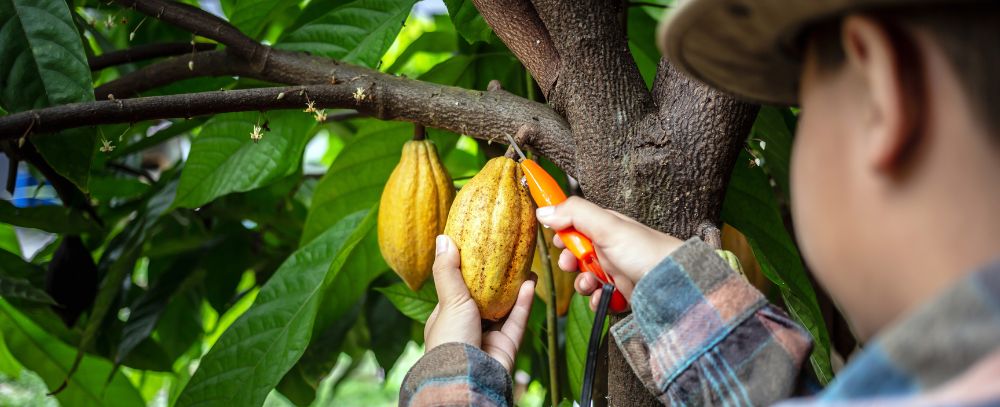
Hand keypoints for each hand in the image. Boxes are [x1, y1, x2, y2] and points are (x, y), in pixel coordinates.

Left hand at [423, 235, 534, 371]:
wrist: (466, 376)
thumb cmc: (450, 339)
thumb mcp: (448, 300)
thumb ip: (447, 270)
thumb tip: (443, 239)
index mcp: (447, 319)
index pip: (458, 291)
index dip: (468, 273)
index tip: (480, 252)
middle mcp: (467, 328)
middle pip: (485, 300)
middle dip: (497, 281)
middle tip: (508, 257)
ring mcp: (487, 338)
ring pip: (504, 309)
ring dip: (515, 289)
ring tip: (526, 267)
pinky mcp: (506, 346)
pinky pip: (517, 321)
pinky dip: (524, 303)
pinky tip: (531, 283)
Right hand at [535, 196, 683, 309]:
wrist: (675, 285)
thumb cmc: (647, 251)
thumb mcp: (608, 226)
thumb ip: (575, 213)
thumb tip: (544, 210)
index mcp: (606, 227)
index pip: (575, 225)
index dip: (563, 233)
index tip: (558, 240)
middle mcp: (610, 248)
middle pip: (576, 254)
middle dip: (570, 262)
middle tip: (571, 264)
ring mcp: (616, 271)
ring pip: (585, 278)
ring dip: (583, 283)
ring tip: (591, 283)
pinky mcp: (621, 294)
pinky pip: (599, 298)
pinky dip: (598, 300)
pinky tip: (604, 298)